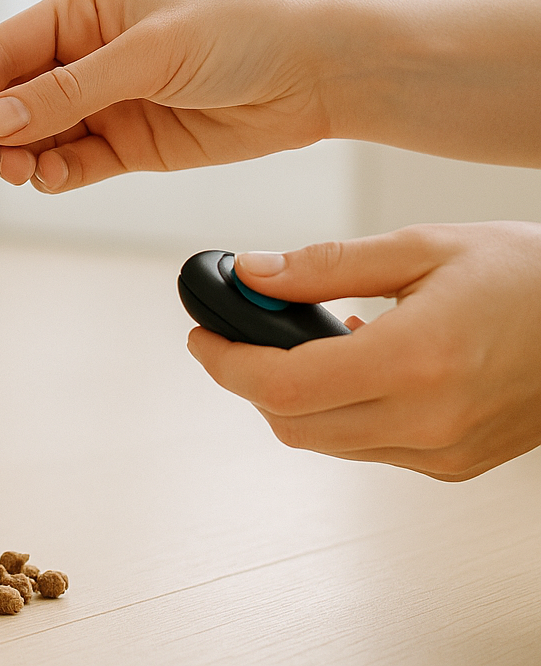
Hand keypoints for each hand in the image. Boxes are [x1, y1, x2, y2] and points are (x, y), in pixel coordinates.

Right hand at [0, 0, 338, 188]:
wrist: (315, 73)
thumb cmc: (240, 32)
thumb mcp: (147, 53)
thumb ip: (68, 91)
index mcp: (81, 12)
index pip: (1, 51)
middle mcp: (84, 56)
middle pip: (9, 99)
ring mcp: (105, 102)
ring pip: (36, 137)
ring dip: (17, 157)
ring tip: (18, 172)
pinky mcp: (130, 145)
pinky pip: (74, 164)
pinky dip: (55, 175)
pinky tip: (51, 178)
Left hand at [188, 222, 540, 480]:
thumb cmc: (529, 276)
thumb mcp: (422, 247)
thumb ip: (326, 264)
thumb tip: (252, 272)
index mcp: (418, 362)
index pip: (284, 386)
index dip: (227, 363)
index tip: (204, 337)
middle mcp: (430, 420)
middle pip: (293, 425)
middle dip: (250, 381)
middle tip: (237, 336)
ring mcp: (445, 451)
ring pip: (326, 442)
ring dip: (294, 399)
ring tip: (302, 342)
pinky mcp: (455, 464)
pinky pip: (368, 448)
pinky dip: (340, 412)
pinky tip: (355, 363)